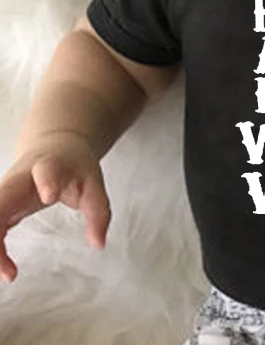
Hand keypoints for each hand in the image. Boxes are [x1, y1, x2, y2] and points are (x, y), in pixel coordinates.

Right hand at [0, 131, 110, 281]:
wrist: (54, 147)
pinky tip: (3, 269)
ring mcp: (4, 193)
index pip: (46, 170)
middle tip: (9, 265)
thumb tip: (98, 243)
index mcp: (49, 166)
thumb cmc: (73, 166)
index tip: (50, 196)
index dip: (47, 180)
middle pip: (0, 202)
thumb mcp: (93, 183)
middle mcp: (19, 179)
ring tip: (8, 273)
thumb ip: (98, 211)